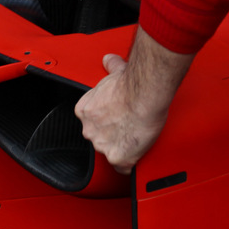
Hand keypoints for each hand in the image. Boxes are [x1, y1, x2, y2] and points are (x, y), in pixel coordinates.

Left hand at [74, 28, 193, 173]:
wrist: (143, 93)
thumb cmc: (130, 83)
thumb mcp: (115, 71)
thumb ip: (110, 66)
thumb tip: (109, 59)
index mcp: (84, 110)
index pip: (91, 123)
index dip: (105, 122)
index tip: (116, 119)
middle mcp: (89, 130)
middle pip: (99, 139)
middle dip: (112, 135)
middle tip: (128, 127)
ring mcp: (102, 146)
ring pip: (111, 154)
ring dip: (122, 149)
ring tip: (136, 138)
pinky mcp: (118, 158)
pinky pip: (123, 169)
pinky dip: (131, 165)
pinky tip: (137, 158)